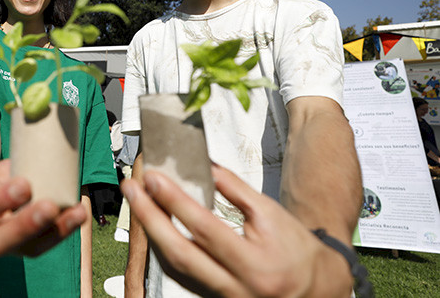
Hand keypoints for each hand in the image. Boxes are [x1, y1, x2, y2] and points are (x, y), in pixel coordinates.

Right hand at [0, 159, 86, 257]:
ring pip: (28, 249)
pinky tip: (79, 215)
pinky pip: (46, 245)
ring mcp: (5, 249)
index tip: (25, 183)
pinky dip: (65, 230)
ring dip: (55, 231)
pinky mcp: (27, 250)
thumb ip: (16, 161)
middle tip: (49, 206)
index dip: (1, 200)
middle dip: (27, 225)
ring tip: (76, 213)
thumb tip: (44, 126)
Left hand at [121, 165, 352, 296]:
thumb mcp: (271, 213)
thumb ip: (236, 189)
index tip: (153, 177)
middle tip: (131, 188)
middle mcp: (236, 288)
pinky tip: (154, 228)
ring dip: (152, 234)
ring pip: (174, 269)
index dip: (175, 201)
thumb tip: (203, 164)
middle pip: (179, 253)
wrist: (318, 289)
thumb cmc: (296, 249)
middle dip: (149, 218)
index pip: (204, 227)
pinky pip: (181, 277)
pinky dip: (164, 251)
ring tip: (138, 202)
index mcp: (254, 264)